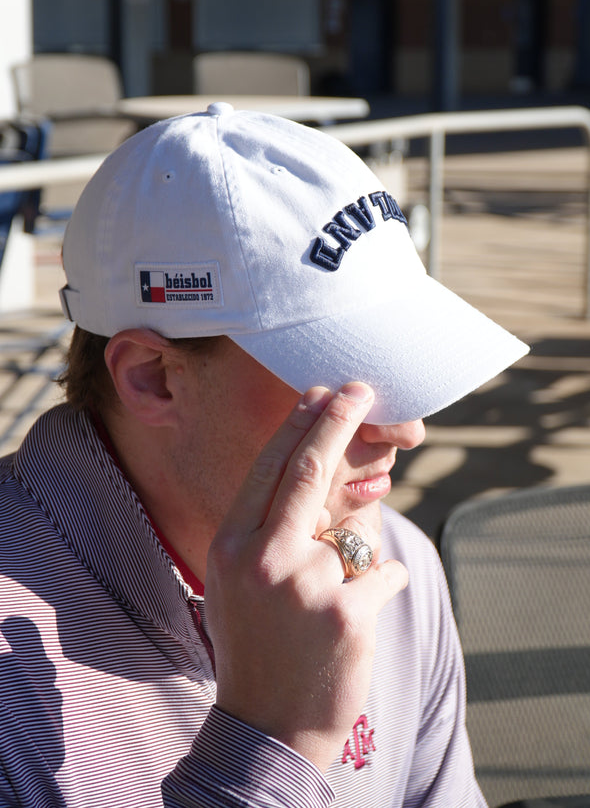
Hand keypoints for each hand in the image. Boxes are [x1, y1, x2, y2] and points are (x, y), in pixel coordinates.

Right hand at [204, 382, 408, 772]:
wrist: (268, 726)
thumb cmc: (256, 643)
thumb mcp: (241, 580)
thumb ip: (270, 529)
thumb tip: (320, 470)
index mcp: (232, 545)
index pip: (270, 468)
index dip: (300, 424)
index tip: (321, 392)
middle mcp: (264, 557)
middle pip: (309, 470)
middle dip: (338, 421)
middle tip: (359, 389)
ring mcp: (307, 584)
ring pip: (354, 531)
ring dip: (354, 557)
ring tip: (323, 605)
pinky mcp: (349, 613)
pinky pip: (384, 570)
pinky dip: (381, 583)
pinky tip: (356, 616)